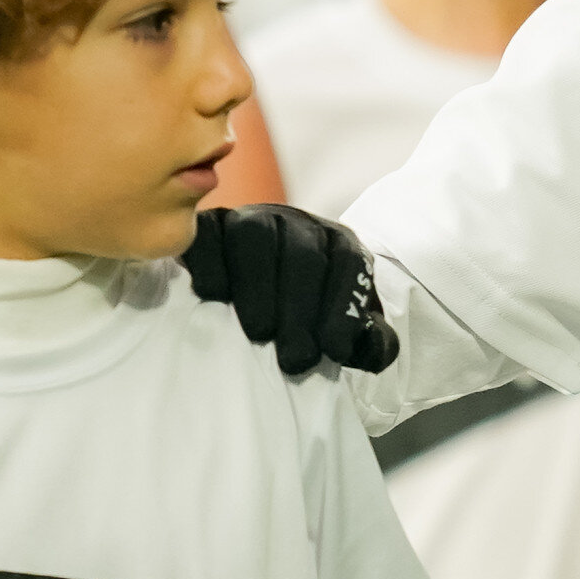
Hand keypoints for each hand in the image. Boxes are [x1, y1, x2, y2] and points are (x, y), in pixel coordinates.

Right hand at [184, 205, 398, 374]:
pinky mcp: (210, 224)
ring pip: (255, 234)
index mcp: (338, 244)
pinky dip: (210, 259)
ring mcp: (252, 218)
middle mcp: (298, 225)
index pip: (349, 263)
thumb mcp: (345, 333)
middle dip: (301, 308)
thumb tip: (372, 350)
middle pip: (303, 253)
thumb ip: (370, 344)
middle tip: (295, 360)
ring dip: (258, 284)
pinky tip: (214, 294)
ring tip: (260, 332)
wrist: (261, 298)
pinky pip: (207, 231)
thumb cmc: (309, 321)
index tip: (334, 352)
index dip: (343, 308)